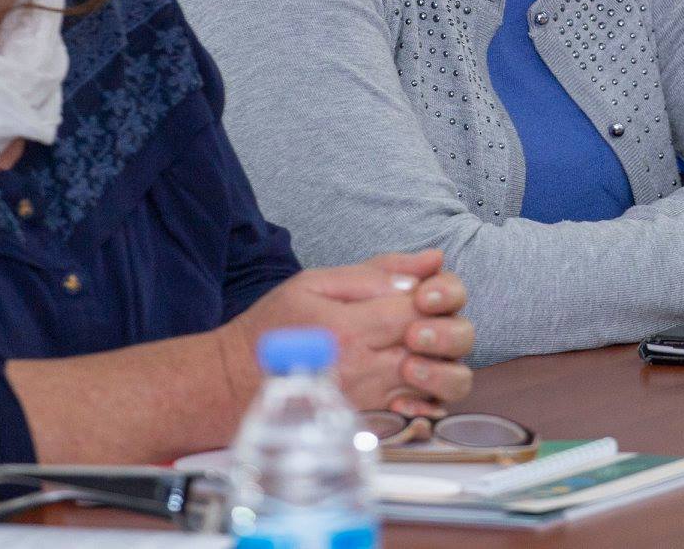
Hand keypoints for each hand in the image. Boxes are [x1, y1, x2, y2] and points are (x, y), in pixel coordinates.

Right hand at [223, 250, 473, 415]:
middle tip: (423, 320)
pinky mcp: (374, 420)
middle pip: (442, 345)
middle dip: (446, 325)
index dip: (432, 293)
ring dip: (445, 361)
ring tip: (420, 349)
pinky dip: (433, 393)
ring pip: (444, 382)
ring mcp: (374, 400)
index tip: (418, 291)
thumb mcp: (314, 282)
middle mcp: (367, 369)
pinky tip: (413, 376)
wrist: (237, 385)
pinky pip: (426, 411)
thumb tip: (429, 264)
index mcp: (350, 329)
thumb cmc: (273, 329)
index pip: (419, 306)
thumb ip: (374, 272)